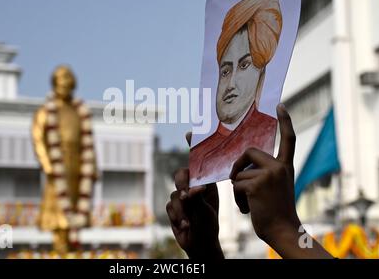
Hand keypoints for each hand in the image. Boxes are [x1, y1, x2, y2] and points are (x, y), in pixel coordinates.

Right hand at [166, 133, 223, 258]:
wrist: (199, 243)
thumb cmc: (208, 223)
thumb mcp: (207, 209)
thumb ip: (198, 198)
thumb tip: (190, 189)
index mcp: (204, 182)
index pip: (197, 162)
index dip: (192, 146)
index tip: (190, 134)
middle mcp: (192, 186)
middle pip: (181, 175)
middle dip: (183, 184)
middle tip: (187, 195)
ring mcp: (181, 196)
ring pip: (175, 194)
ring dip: (182, 209)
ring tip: (189, 220)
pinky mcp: (172, 207)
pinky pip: (170, 207)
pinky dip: (178, 217)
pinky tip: (185, 225)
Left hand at [230, 104, 332, 258]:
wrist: (282, 230)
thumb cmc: (275, 211)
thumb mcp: (275, 186)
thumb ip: (264, 172)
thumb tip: (242, 165)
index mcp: (285, 166)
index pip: (288, 139)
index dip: (285, 122)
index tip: (280, 106)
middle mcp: (279, 167)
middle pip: (249, 152)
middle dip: (238, 165)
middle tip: (237, 180)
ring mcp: (269, 174)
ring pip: (240, 173)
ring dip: (239, 189)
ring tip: (251, 204)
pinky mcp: (257, 184)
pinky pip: (236, 185)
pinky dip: (238, 199)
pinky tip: (249, 209)